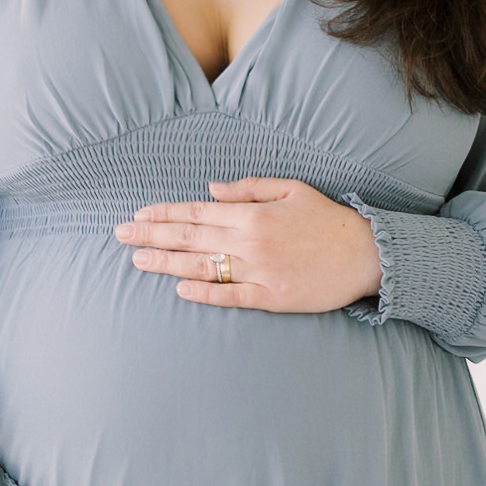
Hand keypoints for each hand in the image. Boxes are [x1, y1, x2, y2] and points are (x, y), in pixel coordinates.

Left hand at [114, 177, 382, 311]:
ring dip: (167, 263)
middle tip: (120, 235)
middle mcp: (250, 241)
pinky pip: (230, 295)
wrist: (365, 255)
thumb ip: (248, 189)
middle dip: (151, 235)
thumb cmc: (328, 220)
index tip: (137, 215)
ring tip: (138, 261)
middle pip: (190, 238)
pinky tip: (180, 289)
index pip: (197, 211)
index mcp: (253, 214)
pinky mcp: (271, 297)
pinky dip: (204, 292)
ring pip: (203, 267)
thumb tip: (210, 190)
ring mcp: (259, 271)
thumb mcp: (291, 189)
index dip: (164, 213)